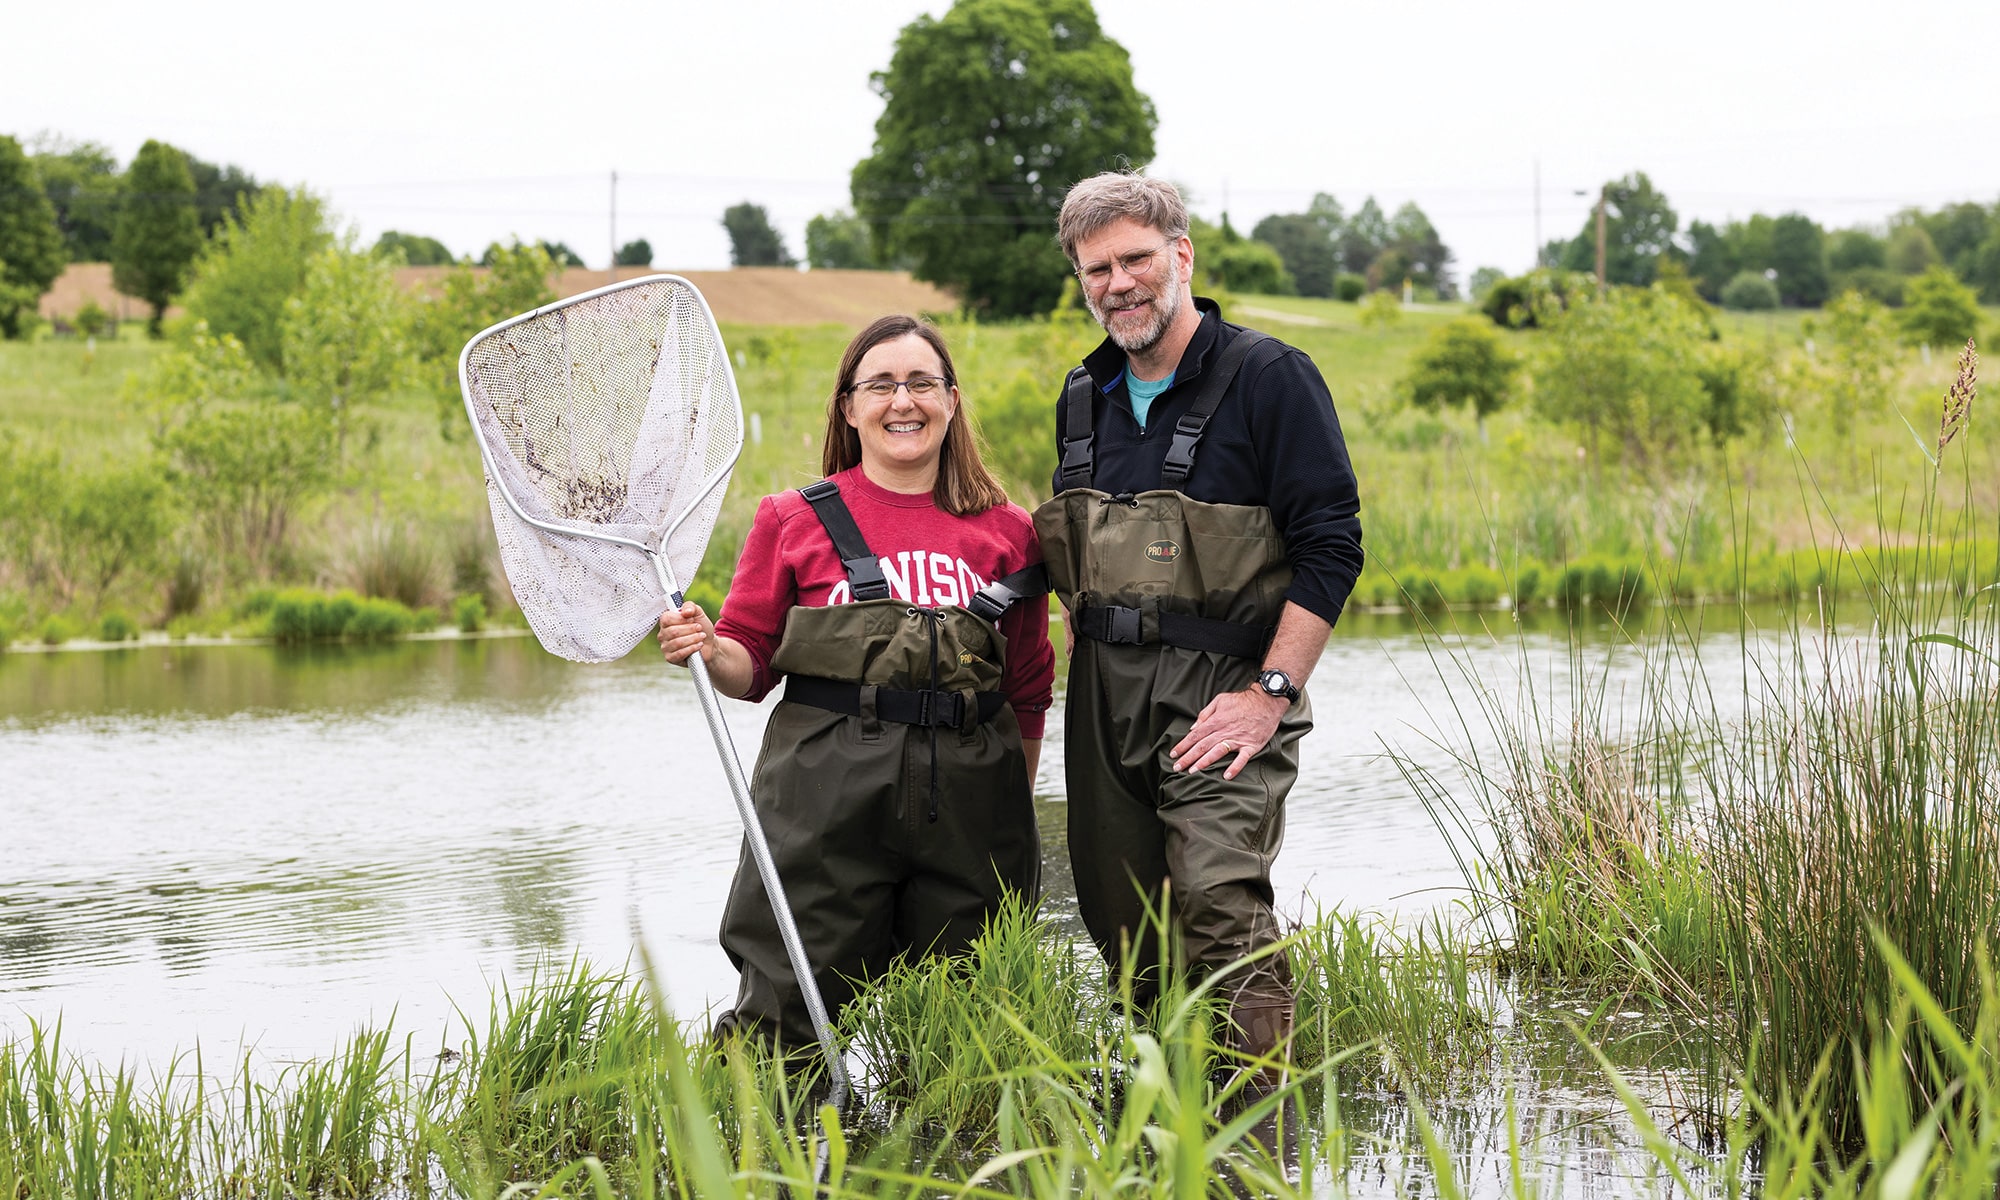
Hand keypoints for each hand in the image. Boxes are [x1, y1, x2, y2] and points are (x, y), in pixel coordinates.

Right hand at [657, 601, 715, 666]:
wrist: (709, 644)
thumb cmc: (701, 628)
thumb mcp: (698, 613)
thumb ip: (691, 606)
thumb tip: (686, 611)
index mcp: (666, 622)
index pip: (666, 618)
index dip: (681, 619)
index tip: (692, 619)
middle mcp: (663, 634)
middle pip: (673, 631)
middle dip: (690, 629)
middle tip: (699, 628)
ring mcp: (665, 647)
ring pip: (677, 642)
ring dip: (693, 638)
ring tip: (701, 636)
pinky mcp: (670, 658)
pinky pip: (679, 653)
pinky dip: (692, 648)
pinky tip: (698, 645)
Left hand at [1171, 686, 1286, 778]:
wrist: (1267, 700)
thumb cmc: (1243, 700)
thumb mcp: (1220, 700)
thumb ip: (1205, 714)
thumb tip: (1193, 727)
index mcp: (1216, 721)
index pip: (1195, 736)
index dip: (1183, 746)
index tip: (1173, 754)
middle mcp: (1224, 731)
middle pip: (1202, 746)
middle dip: (1188, 757)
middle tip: (1176, 768)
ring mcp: (1238, 739)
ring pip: (1217, 752)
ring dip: (1204, 762)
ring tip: (1192, 771)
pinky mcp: (1251, 745)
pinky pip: (1242, 759)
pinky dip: (1234, 767)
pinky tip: (1226, 776)